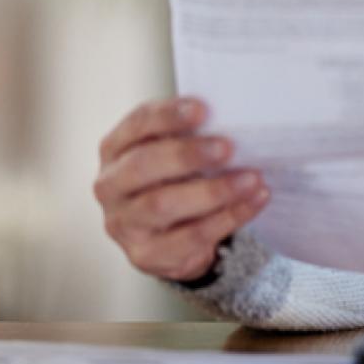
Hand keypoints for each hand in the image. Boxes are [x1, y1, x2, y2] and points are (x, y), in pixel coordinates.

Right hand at [94, 97, 269, 282]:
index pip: (137, 125)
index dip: (168, 116)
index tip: (203, 109)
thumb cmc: (175, 181)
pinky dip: (227, 218)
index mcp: (115, 149)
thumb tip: (234, 119)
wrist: (170, 237)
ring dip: (213, 191)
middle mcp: (110, 186)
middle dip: (186, 155)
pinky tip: (252, 202)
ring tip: (251, 179)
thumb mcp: (175, 153)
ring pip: (163, 205)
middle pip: (142, 166)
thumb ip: (192, 135)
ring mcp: (123, 223)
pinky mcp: (145, 254)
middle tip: (227, 147)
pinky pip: (189, 237)